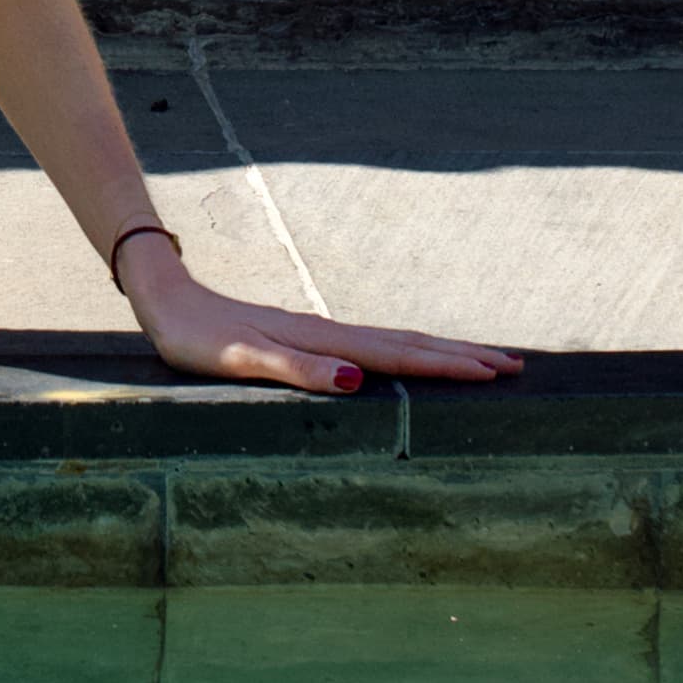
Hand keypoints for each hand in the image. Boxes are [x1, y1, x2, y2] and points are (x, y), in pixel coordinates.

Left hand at [115, 230, 515, 395]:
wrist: (166, 301)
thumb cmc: (196, 337)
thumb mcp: (239, 359)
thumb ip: (296, 369)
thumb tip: (356, 380)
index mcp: (322, 340)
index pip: (399, 354)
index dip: (448, 365)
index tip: (496, 372)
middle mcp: (330, 333)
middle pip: (410, 342)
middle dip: (463, 354)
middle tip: (516, 364)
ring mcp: (322, 333)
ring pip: (395, 341)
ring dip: (441, 350)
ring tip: (482, 359)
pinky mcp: (308, 338)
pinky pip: (373, 345)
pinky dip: (406, 351)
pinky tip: (409, 359)